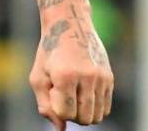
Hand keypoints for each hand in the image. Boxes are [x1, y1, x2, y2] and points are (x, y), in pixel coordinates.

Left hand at [29, 8, 113, 129]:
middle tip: (63, 99)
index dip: (58, 110)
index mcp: (64, 76)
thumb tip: (60, 129)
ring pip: (97, 116)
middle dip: (72, 116)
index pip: (66, 114)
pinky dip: (94, 108)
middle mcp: (86, 77)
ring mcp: (100, 78)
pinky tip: (84, 95)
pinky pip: (105, 107)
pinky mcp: (109, 77)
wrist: (69, 25)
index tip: (53, 96)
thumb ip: (45, 105)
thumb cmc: (49, 53)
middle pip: (84, 118)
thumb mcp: (38, 76)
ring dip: (84, 114)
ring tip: (73, 97)